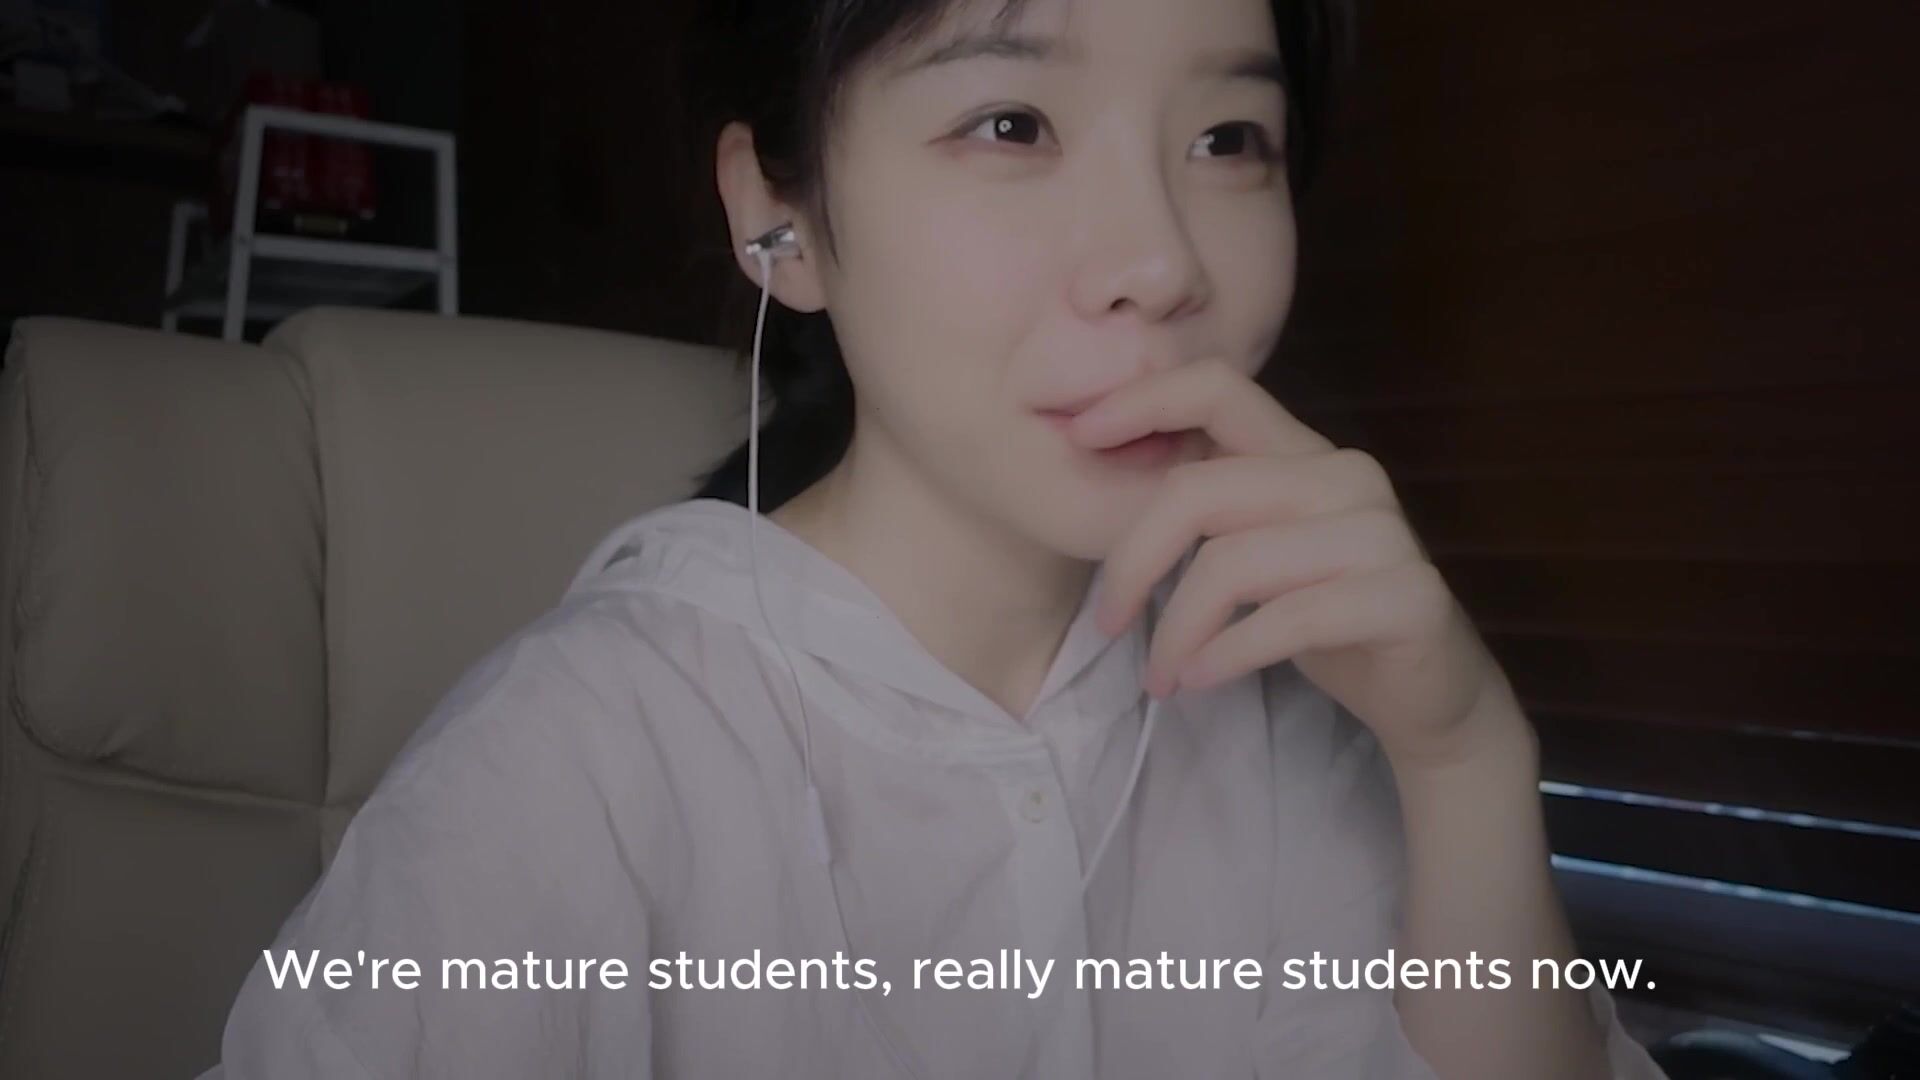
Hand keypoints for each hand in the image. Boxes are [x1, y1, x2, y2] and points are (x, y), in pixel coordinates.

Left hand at [1074, 359, 1521, 768]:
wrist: (1428, 695)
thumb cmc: (1323, 621)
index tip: (1079, 436)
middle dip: (1133, 563)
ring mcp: (1382, 533)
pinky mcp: (1405, 596)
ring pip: (1232, 564)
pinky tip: (1200, 681)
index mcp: (1303, 454)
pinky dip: (1226, 656)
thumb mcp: (1254, 557)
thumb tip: (1099, 470)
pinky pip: (1285, 620)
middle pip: (1198, 492)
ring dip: (1177, 632)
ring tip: (1163, 676)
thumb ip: (1204, 511)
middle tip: (1109, 623)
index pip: (1217, 388)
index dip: (1142, 400)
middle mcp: (1345, 476)